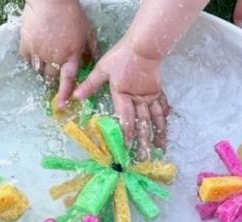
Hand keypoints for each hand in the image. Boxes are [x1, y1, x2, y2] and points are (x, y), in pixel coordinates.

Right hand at [19, 0, 96, 107]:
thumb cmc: (72, 13)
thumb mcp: (87, 31)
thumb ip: (91, 49)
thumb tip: (92, 62)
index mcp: (71, 56)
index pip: (68, 81)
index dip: (64, 95)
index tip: (61, 105)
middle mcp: (55, 58)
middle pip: (50, 78)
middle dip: (52, 78)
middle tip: (52, 72)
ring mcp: (39, 52)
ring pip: (38, 71)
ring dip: (41, 70)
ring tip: (44, 60)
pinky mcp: (27, 45)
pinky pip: (26, 60)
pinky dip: (30, 59)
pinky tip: (34, 52)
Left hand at [73, 39, 169, 159]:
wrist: (143, 46)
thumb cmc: (121, 56)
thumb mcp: (102, 69)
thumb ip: (90, 84)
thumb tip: (74, 96)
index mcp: (123, 95)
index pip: (125, 118)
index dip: (126, 133)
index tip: (127, 147)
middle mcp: (138, 100)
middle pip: (142, 123)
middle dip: (144, 141)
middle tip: (145, 157)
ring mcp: (149, 97)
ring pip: (155, 118)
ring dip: (158, 134)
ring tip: (161, 148)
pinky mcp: (156, 92)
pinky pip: (162, 108)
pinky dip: (164, 118)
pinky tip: (166, 128)